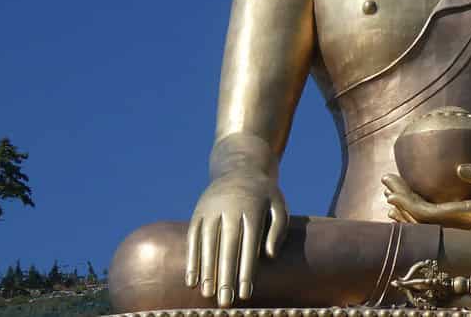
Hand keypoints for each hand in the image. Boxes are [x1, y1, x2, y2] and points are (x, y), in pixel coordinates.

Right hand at [185, 172, 287, 307]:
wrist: (240, 167)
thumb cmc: (264, 194)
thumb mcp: (279, 204)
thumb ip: (278, 229)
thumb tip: (270, 256)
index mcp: (252, 208)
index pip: (249, 244)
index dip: (246, 269)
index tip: (245, 293)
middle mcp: (229, 209)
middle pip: (227, 247)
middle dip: (226, 276)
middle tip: (226, 302)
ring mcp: (211, 210)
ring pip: (207, 244)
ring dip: (207, 271)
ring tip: (209, 294)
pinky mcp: (198, 212)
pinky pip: (192, 238)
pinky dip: (191, 259)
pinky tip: (192, 280)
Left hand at [382, 164, 470, 228]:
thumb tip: (459, 168)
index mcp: (469, 216)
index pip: (428, 214)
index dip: (407, 203)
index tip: (391, 188)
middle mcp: (463, 225)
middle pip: (422, 219)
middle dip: (401, 200)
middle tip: (385, 180)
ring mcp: (466, 226)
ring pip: (428, 223)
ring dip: (408, 208)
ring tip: (390, 192)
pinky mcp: (470, 222)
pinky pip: (438, 221)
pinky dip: (421, 213)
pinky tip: (413, 206)